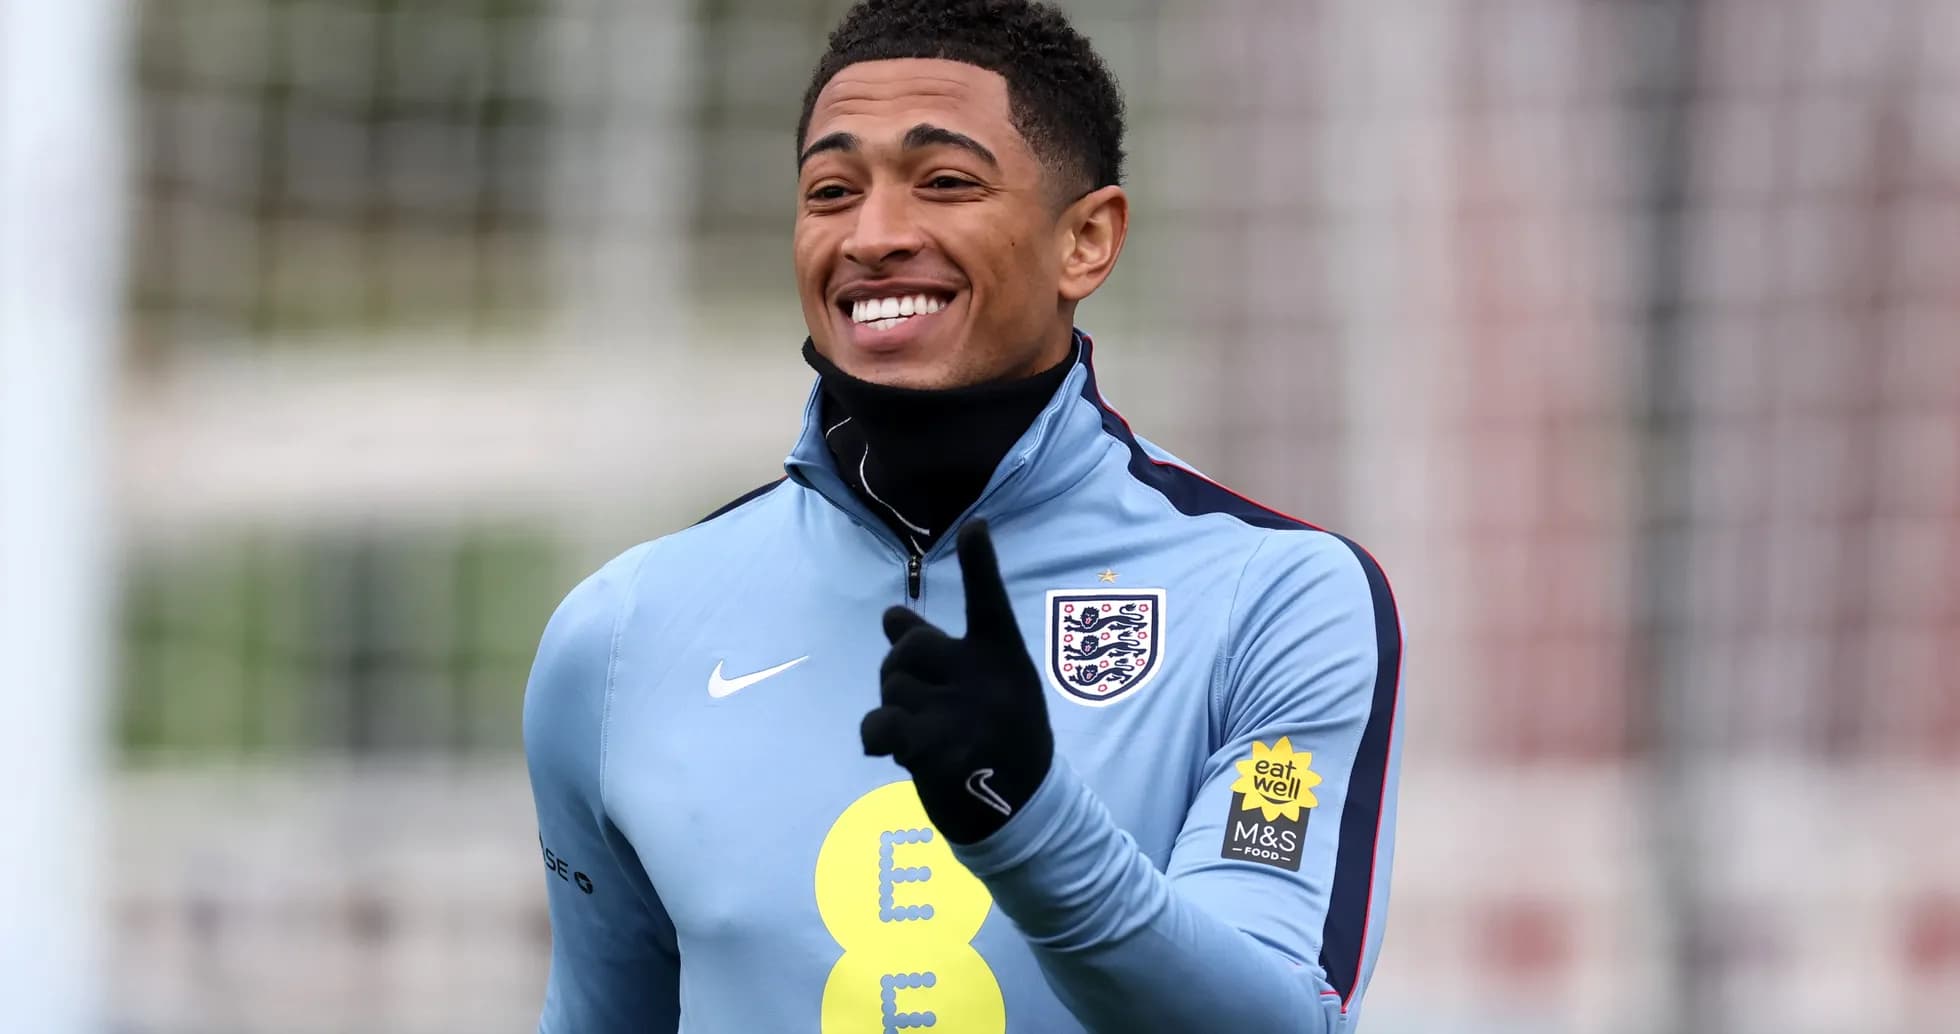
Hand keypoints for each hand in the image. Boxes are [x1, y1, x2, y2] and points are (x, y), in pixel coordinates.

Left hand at [861, 519, 1053, 844]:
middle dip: (898, 668)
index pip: (989, 603)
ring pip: (891, 686)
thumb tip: (890, 614)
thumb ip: (942, 650)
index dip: (980, 564)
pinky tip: (890, 750)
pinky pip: (878, 723)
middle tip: (919, 701)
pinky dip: (876, 735)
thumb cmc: (1000, 740)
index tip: (975, 526)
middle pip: (908, 647)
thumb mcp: (988, 687)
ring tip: (924, 735)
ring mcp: (959, 713)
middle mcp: (983, 678)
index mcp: (1002, 659)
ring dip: (894, 710)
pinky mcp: (931, 749)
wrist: (1019, 812)